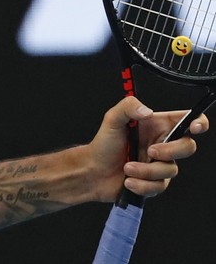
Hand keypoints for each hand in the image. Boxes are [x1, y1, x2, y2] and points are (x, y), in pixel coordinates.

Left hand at [87, 96, 208, 201]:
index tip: (195, 127)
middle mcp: (162, 143)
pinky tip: (128, 180)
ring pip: (171, 170)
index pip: (185, 120)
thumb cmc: (103, 144)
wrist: (93, 171)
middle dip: (170, 151)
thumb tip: (147, 111)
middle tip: (149, 151)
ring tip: (127, 167)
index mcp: (155, 125)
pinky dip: (142, 184)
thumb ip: (128, 106)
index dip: (198, 122)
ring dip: (146, 170)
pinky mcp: (156, 182)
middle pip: (187, 147)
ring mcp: (160, 164)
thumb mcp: (112, 119)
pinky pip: (160, 186)